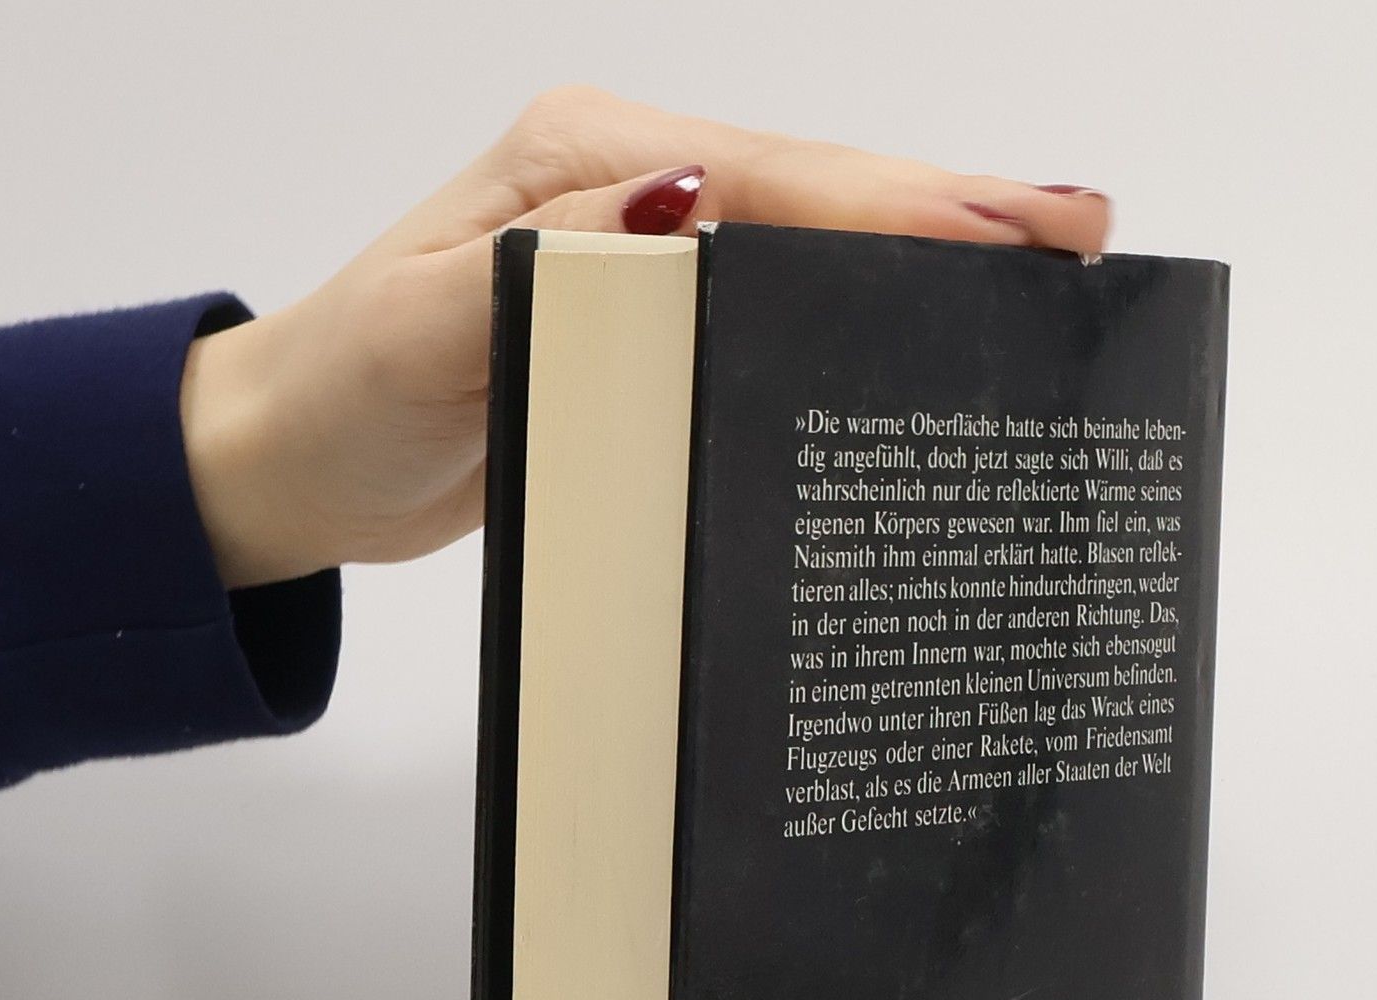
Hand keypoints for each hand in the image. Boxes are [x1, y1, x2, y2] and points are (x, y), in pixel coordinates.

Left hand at [180, 88, 1112, 588]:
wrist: (295, 459)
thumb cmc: (348, 391)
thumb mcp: (436, 324)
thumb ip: (560, 263)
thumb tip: (697, 201)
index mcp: (589, 163)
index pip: (778, 176)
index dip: (904, 204)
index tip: (1017, 230)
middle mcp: (630, 188)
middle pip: (821, 191)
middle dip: (952, 212)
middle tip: (1081, 234)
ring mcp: (645, 253)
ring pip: (812, 243)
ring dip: (922, 258)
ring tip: (1039, 273)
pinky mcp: (648, 322)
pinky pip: (773, 306)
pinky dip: (853, 313)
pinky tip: (917, 336)